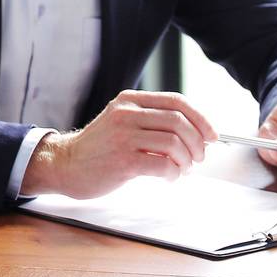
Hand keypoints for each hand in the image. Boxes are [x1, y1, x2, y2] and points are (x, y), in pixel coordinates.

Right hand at [23, 90, 216, 198]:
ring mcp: (124, 136)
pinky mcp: (123, 161)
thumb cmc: (99, 148)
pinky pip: (163, 165)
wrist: (65, 164)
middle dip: (197, 143)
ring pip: (174, 143)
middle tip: (197, 158)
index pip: (177, 101)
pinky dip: (174, 173)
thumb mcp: (122, 121)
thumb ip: (151, 121)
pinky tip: (168, 177)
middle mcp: (127, 113)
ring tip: (181, 169)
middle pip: (179, 122)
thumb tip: (195, 132)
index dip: (201, 118)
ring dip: (187, 161)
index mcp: (130, 100)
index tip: (211, 135)